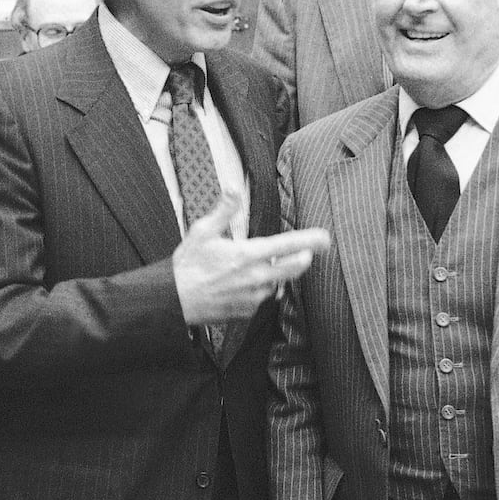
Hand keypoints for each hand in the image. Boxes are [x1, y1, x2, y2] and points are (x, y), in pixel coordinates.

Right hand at [173, 193, 329, 326]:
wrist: (173, 301)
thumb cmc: (187, 265)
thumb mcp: (202, 231)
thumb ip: (224, 210)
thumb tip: (233, 188)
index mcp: (247, 255)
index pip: (287, 245)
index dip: (310, 241)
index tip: (325, 238)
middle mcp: (255, 277)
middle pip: (294, 269)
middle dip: (303, 259)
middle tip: (306, 253)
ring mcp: (253, 297)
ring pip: (277, 283)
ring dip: (275, 275)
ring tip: (256, 267)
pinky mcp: (247, 312)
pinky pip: (262, 298)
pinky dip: (259, 289)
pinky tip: (242, 284)